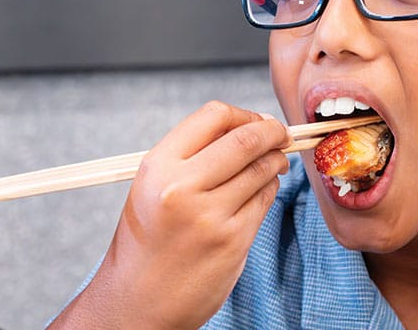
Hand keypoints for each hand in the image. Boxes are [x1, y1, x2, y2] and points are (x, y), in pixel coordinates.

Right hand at [49, 101, 290, 328]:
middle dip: (272, 133)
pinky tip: (261, 192)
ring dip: (275, 161)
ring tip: (273, 163)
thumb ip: (194, 153)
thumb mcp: (154, 185)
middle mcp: (182, 186)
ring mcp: (210, 215)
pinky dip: (270, 189)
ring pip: (262, 169)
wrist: (137, 301)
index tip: (257, 122)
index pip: (214, 116)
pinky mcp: (233, 240)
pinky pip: (265, 199)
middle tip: (281, 135)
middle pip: (246, 139)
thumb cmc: (150, 238)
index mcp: (158, 165)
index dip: (244, 115)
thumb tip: (253, 125)